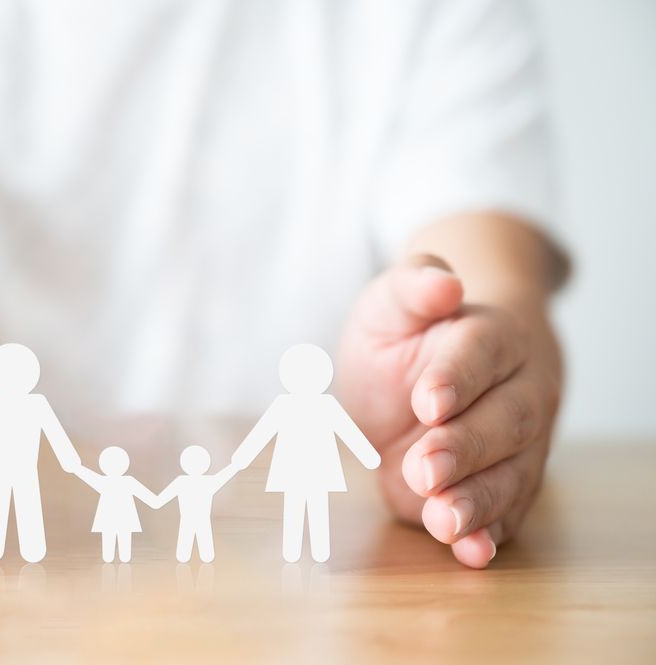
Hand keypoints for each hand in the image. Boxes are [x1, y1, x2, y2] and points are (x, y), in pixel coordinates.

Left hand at [336, 255, 560, 567]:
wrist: (436, 369)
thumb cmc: (411, 334)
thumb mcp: (391, 304)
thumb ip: (411, 287)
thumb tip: (441, 283)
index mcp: (490, 334)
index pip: (481, 352)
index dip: (458, 377)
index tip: (427, 401)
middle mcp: (518, 388)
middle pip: (505, 419)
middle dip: (466, 448)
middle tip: (425, 468)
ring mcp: (520, 441)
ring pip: (513, 471)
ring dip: (480, 501)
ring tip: (445, 522)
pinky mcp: (506, 482)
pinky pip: (508, 510)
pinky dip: (490, 534)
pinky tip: (471, 552)